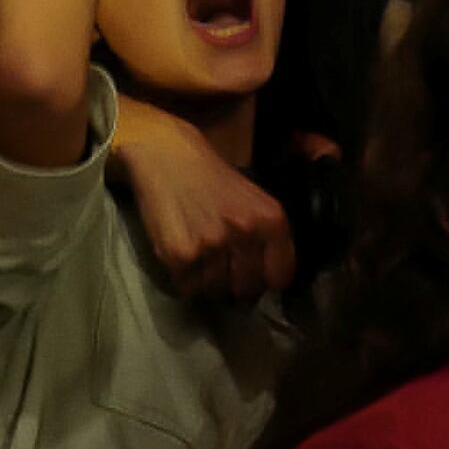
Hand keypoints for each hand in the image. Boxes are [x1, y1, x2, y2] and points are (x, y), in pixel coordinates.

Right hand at [114, 103, 296, 302]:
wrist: (167, 157)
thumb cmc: (210, 178)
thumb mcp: (253, 199)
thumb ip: (266, 237)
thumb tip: (268, 280)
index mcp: (271, 219)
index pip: (281, 275)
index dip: (268, 281)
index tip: (258, 280)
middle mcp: (245, 233)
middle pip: (248, 289)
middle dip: (237, 286)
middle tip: (225, 271)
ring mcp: (212, 246)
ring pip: (216, 291)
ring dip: (209, 282)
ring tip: (201, 258)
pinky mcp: (181, 255)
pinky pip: (188, 288)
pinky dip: (185, 280)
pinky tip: (184, 256)